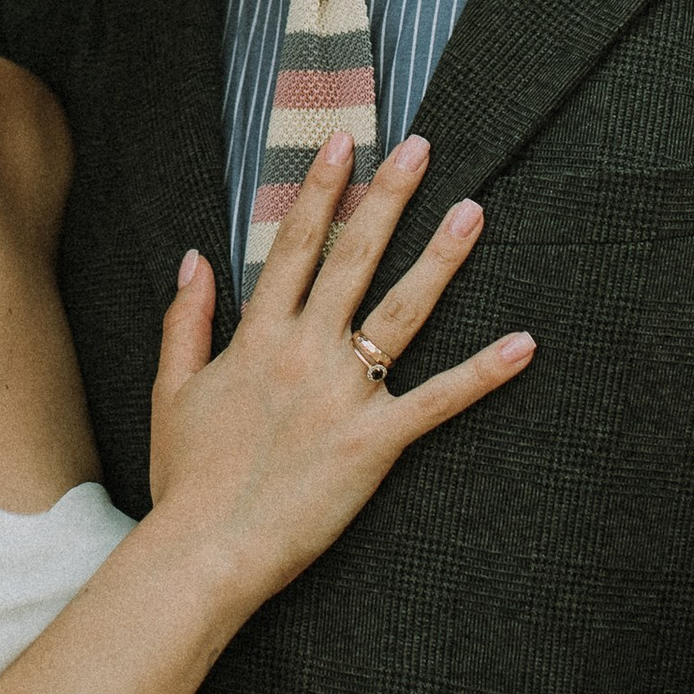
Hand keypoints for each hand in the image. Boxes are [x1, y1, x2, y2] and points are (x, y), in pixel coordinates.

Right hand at [146, 127, 530, 607]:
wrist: (204, 550)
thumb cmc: (186, 478)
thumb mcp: (171, 390)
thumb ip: (185, 319)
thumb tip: (194, 258)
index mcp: (256, 337)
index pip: (293, 246)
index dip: (320, 191)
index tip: (343, 144)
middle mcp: (303, 352)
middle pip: (353, 259)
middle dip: (387, 197)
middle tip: (419, 147)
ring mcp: (343, 394)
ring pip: (401, 311)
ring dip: (440, 258)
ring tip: (473, 211)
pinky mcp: (373, 442)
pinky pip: (437, 400)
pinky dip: (483, 373)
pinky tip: (523, 343)